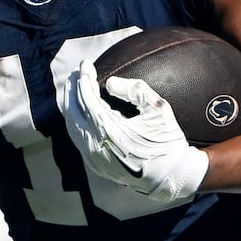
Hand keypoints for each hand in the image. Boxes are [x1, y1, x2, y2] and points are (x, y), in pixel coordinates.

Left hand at [62, 60, 208, 204]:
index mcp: (109, 130)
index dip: (84, 78)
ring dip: (70, 104)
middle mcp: (95, 145)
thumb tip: (110, 82)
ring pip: (71, 126)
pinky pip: (77, 138)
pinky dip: (74, 121)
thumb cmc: (166, 140)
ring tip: (75, 87)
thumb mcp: (158, 108)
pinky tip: (79, 111)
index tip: (85, 63)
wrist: (170, 177)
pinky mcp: (94, 165)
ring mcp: (92, 157)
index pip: (86, 97)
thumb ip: (135, 90)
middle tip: (76, 72)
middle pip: (72, 110)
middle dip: (72, 88)